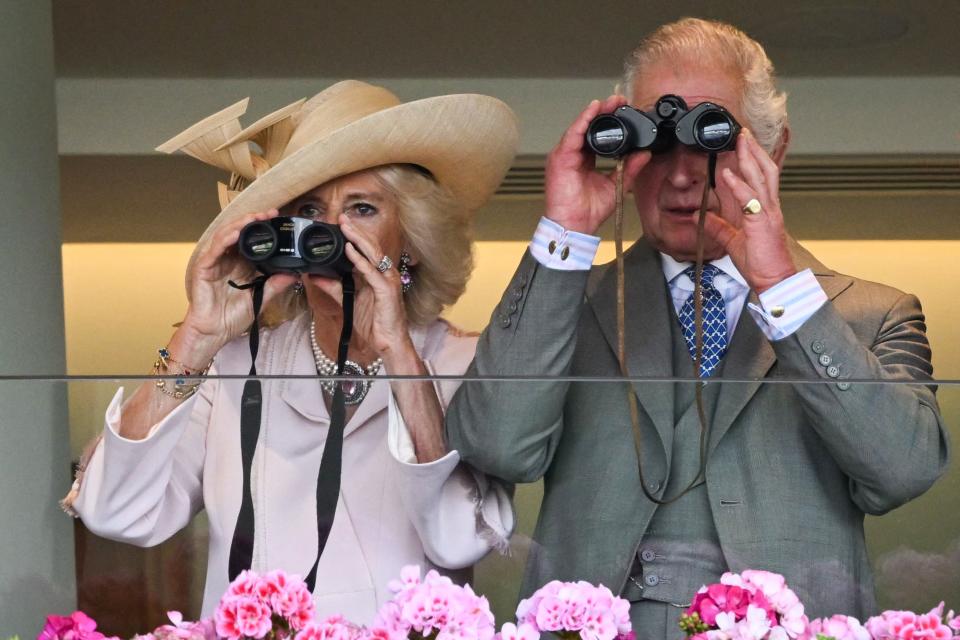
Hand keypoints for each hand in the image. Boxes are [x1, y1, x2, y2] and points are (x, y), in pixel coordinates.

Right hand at [181, 209, 297, 350]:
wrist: (215, 332)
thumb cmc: (233, 317)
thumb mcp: (260, 298)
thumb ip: (275, 285)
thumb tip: (295, 274)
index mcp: (241, 264)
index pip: (252, 240)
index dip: (263, 228)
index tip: (280, 220)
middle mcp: (228, 259)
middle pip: (239, 232)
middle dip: (254, 220)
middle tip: (271, 213)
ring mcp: (215, 262)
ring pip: (226, 235)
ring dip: (240, 224)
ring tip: (255, 218)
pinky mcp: (204, 267)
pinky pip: (215, 249)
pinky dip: (225, 239)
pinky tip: (236, 233)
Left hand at [309, 215, 413, 360]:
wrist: (388, 343)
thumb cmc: (374, 323)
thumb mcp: (348, 301)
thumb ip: (333, 287)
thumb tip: (314, 276)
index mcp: (378, 274)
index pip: (366, 249)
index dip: (354, 235)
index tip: (340, 224)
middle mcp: (385, 273)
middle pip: (371, 246)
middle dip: (356, 231)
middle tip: (341, 217)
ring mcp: (388, 280)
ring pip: (373, 253)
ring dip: (358, 239)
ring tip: (345, 227)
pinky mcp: (386, 290)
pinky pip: (371, 271)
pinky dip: (360, 260)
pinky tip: (350, 250)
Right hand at [544, 95, 650, 234]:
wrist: (575, 226)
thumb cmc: (588, 211)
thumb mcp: (615, 185)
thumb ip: (629, 168)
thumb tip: (644, 154)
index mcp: (585, 160)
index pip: (597, 134)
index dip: (610, 121)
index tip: (625, 110)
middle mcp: (574, 155)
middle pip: (588, 127)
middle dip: (603, 112)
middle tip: (620, 100)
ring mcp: (565, 155)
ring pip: (580, 126)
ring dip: (595, 112)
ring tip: (609, 101)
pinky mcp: (560, 158)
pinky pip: (572, 134)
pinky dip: (583, 120)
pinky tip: (593, 110)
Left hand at [705, 129, 797, 293]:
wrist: (774, 281)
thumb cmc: (760, 264)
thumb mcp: (732, 242)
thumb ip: (717, 227)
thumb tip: (698, 215)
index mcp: (765, 210)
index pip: (761, 177)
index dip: (753, 159)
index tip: (743, 144)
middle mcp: (770, 207)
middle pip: (765, 170)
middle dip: (754, 149)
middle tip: (743, 132)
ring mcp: (768, 214)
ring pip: (761, 178)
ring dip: (749, 158)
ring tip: (740, 141)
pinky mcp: (762, 224)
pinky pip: (750, 200)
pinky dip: (739, 185)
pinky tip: (727, 174)